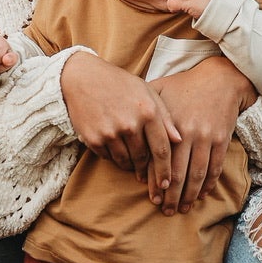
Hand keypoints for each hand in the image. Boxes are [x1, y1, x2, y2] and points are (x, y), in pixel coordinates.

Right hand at [60, 53, 178, 186]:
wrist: (82, 78)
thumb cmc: (120, 84)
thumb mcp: (147, 92)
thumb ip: (165, 116)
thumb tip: (179, 140)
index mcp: (148, 112)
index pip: (162, 150)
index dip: (166, 171)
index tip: (167, 184)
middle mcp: (130, 124)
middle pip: (143, 159)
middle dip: (147, 172)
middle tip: (149, 180)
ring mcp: (110, 133)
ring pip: (126, 161)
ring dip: (131, 165)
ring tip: (133, 163)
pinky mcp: (93, 139)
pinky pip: (108, 158)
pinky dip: (114, 157)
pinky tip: (115, 148)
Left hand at [145, 55, 253, 213]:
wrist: (220, 78)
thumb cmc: (184, 85)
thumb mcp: (158, 91)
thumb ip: (143, 112)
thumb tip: (125, 128)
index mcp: (169, 125)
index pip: (159, 161)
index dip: (155, 183)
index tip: (152, 198)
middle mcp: (188, 134)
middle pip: (178, 174)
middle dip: (172, 196)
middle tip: (165, 211)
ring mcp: (206, 138)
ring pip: (197, 175)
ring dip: (190, 196)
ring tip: (183, 209)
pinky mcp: (221, 140)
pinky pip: (214, 168)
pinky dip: (208, 184)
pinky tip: (202, 194)